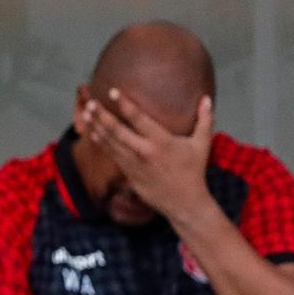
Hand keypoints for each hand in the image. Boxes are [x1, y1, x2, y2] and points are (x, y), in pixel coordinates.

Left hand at [87, 91, 216, 222]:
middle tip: (91, 102)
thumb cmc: (194, 171)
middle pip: (116, 131)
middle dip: (101, 116)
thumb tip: (207, 98)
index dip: (124, 104)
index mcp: (161, 141)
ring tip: (86, 113)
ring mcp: (134, 164)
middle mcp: (144, 151)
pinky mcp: (129, 174)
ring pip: (110, 143)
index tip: (113, 91)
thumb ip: (204, 120)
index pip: (138, 118)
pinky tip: (93, 133)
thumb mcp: (202, 145)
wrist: (184, 203)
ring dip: (96, 127)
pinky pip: (112, 155)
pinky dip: (101, 143)